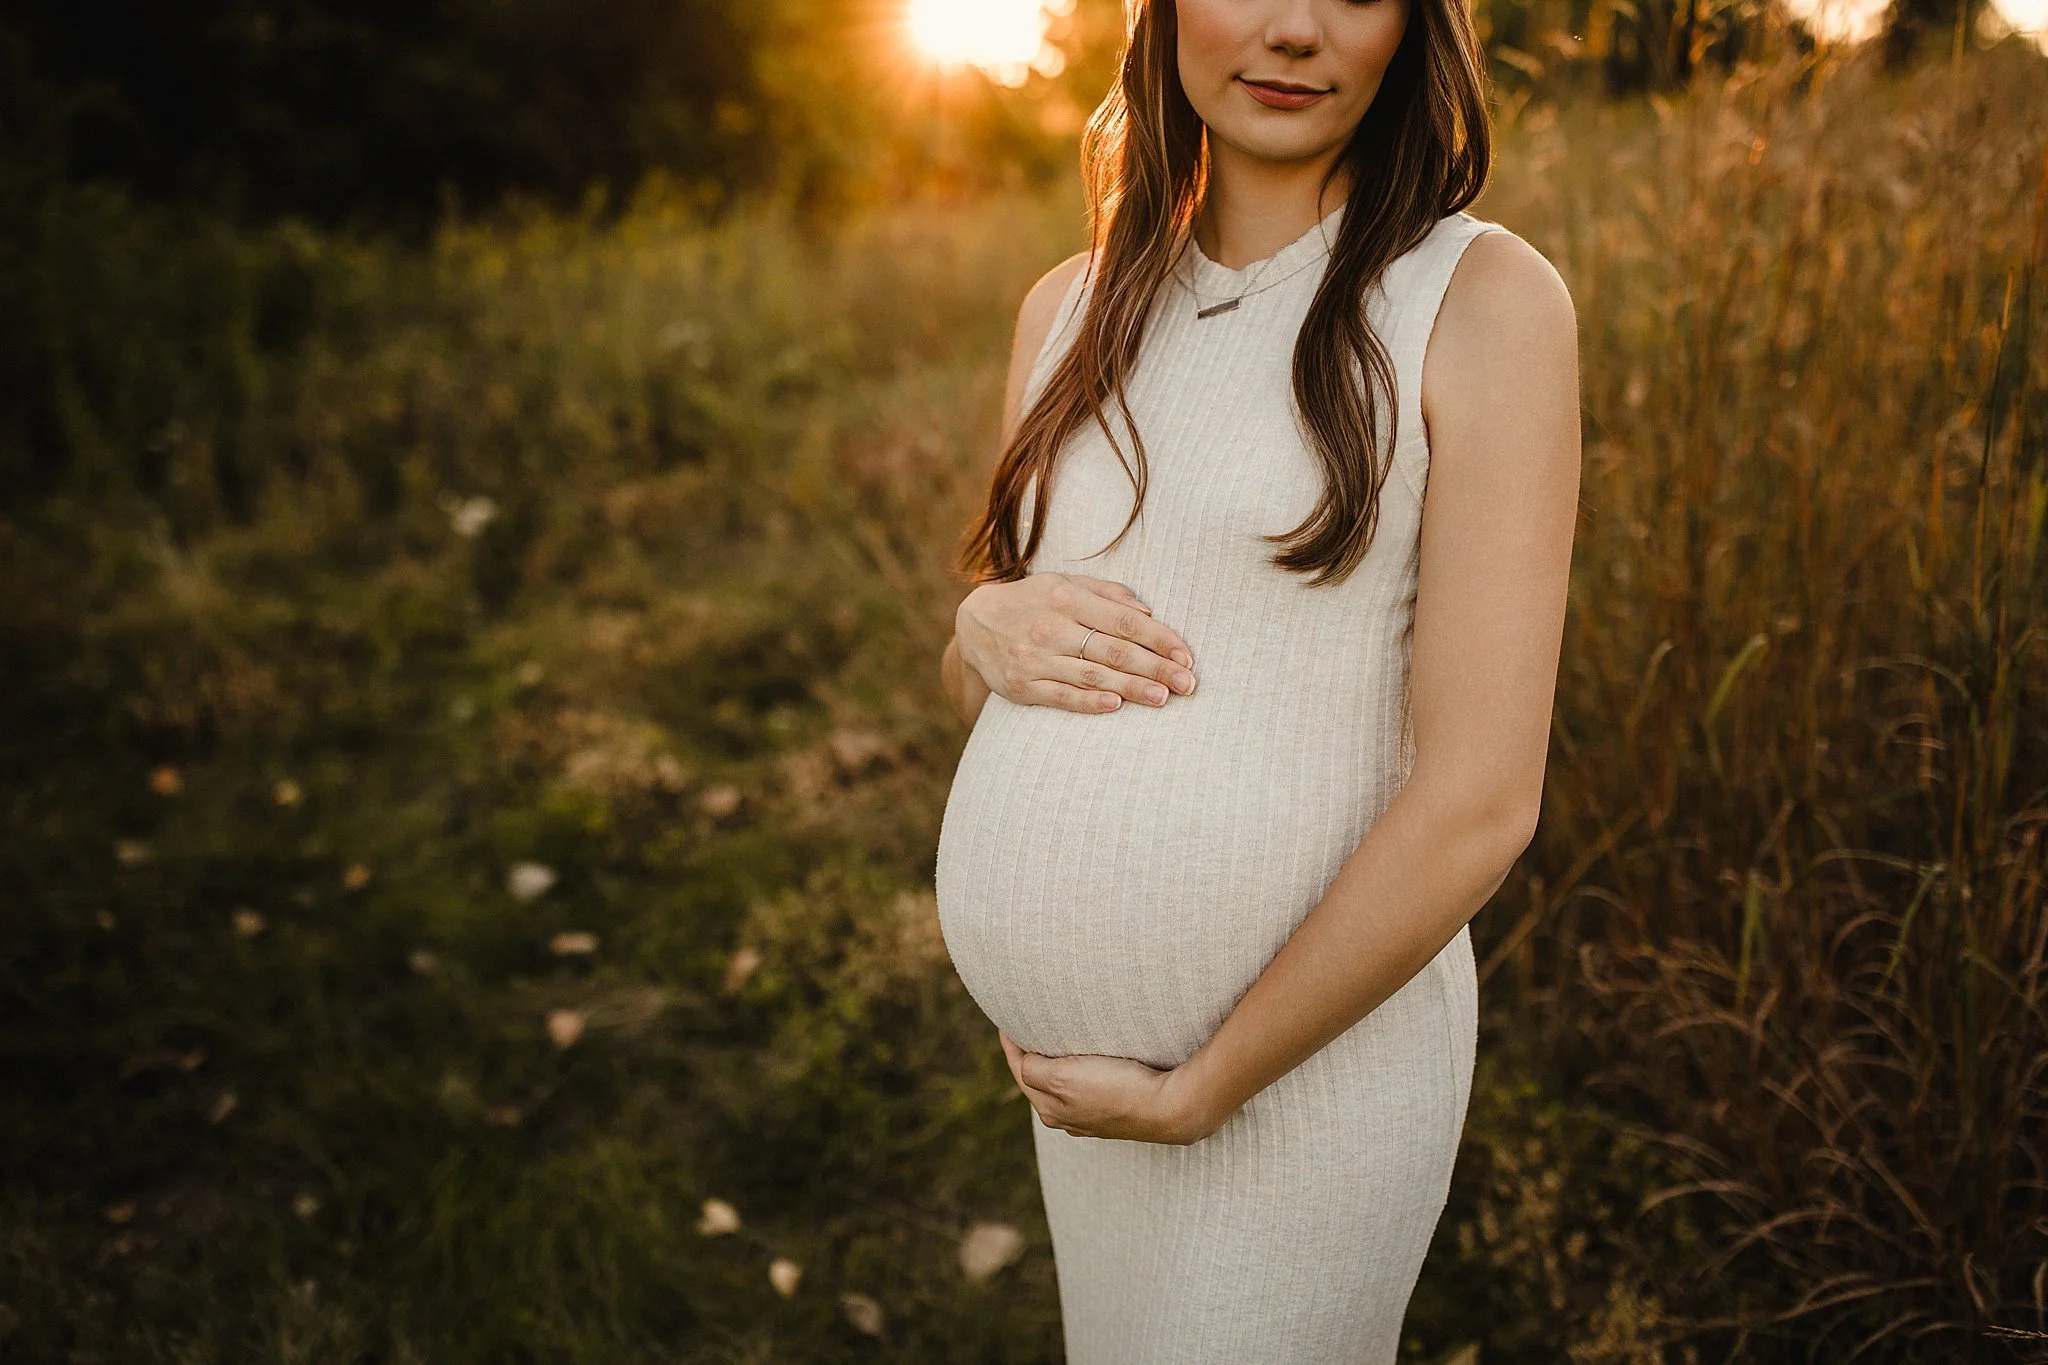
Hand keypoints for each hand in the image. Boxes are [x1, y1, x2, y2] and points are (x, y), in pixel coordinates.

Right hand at [955, 573, 1197, 714]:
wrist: (975, 623)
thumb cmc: (1033, 601)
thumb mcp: (1064, 584)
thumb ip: (1107, 594)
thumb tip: (1148, 612)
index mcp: (1067, 598)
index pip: (1123, 620)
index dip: (1159, 638)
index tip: (1186, 655)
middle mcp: (1052, 627)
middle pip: (1113, 651)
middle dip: (1154, 668)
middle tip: (1187, 684)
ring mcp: (1035, 658)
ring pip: (1091, 676)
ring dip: (1131, 688)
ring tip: (1163, 698)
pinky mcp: (1022, 685)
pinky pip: (1060, 696)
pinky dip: (1088, 701)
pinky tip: (1115, 705)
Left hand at [998, 1029, 1223, 1144]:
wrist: (1169, 1108)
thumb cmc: (1117, 1089)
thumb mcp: (1062, 1078)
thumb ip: (1033, 1070)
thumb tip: (1025, 1062)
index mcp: (1049, 1109)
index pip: (1020, 1071)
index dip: (1011, 1044)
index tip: (1006, 1020)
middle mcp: (1066, 1117)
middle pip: (1037, 1081)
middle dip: (1028, 1057)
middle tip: (1025, 1029)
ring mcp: (1090, 1116)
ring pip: (1061, 1086)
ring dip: (1052, 1064)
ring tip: (1051, 1042)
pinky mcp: (1114, 1110)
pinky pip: (1084, 1088)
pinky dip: (1076, 1071)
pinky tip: (1085, 1062)